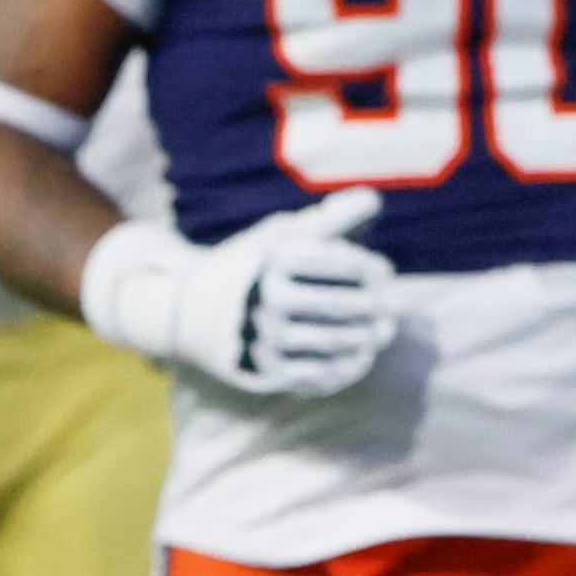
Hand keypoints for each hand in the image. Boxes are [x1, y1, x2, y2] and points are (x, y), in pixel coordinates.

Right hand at [83, 188, 394, 397]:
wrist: (184, 313)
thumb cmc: (247, 269)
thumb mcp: (276, 239)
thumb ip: (327, 221)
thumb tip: (374, 200)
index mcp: (271, 260)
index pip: (338, 264)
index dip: (369, 269)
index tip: (382, 272)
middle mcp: (264, 299)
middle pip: (341, 305)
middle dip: (375, 306)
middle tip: (392, 306)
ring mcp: (263, 338)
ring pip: (333, 342)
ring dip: (366, 339)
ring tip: (382, 333)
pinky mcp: (262, 372)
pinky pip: (317, 376)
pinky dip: (345, 369)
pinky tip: (360, 359)